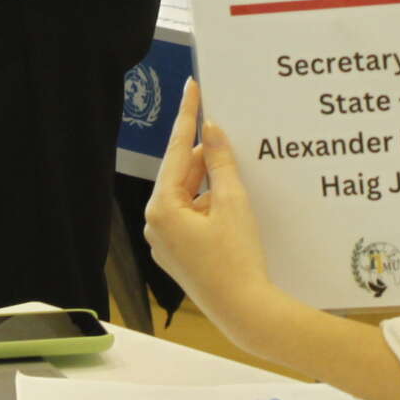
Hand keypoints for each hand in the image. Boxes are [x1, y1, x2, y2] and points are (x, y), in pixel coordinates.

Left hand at [145, 80, 280, 351]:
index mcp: (162, 208)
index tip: (192, 88)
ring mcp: (165, 242)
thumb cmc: (237, 258)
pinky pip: (191, 218)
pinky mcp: (179, 255)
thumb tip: (210, 131)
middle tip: (226, 133)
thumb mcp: (232, 203)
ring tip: (236, 175)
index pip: (175, 151)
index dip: (187, 117)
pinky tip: (232, 203)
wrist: (244, 311)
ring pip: (188, 197)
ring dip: (210, 184)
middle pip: (181, 175)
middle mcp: (155, 225)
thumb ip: (220, 162)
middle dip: (204, 157)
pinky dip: (210, 206)